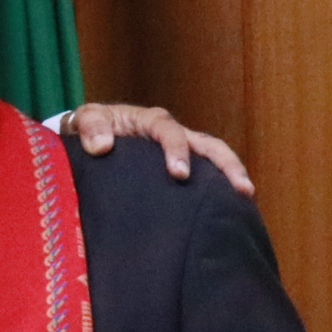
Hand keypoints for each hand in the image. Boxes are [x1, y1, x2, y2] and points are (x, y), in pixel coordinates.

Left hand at [68, 104, 255, 195]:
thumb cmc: (89, 129)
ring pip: (214, 158)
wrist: (89, 139)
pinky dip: (219, 189)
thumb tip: (102, 147)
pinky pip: (206, 177)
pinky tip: (231, 210)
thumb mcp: (84, 121)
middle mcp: (173, 134)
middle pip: (208, 144)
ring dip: (232, 175)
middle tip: (240, 189)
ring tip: (247, 198)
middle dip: (226, 164)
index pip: (170, 132)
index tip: (180, 174)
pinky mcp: (182, 168)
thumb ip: (90, 128)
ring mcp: (182, 151)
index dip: (177, 150)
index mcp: (151, 122)